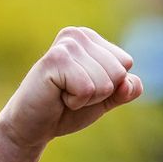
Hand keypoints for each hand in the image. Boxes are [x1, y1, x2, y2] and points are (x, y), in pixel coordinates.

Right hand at [0, 27, 141, 150]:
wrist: (32, 126)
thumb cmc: (68, 109)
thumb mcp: (106, 99)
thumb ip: (126, 90)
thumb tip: (130, 83)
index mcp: (91, 38)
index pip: (126, 63)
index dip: (110, 86)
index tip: (83, 87)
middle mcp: (78, 35)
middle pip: (118, 72)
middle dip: (99, 92)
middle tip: (72, 92)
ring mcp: (66, 45)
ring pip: (106, 82)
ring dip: (87, 98)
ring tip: (63, 94)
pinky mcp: (55, 60)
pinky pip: (88, 89)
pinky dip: (76, 101)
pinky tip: (57, 96)